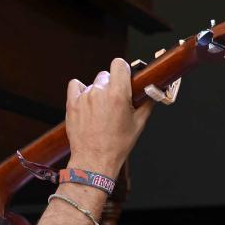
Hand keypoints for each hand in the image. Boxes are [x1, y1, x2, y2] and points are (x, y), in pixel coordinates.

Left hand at [64, 58, 153, 176]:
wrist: (94, 160)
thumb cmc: (117, 145)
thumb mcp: (138, 124)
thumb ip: (146, 104)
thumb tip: (152, 93)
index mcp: (118, 94)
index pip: (119, 64)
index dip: (123, 70)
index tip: (124, 78)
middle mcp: (100, 92)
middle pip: (106, 75)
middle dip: (111, 85)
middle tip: (114, 101)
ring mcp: (84, 98)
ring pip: (93, 84)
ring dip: (98, 92)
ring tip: (100, 110)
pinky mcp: (72, 104)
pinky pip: (75, 85)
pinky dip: (80, 90)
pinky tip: (86, 101)